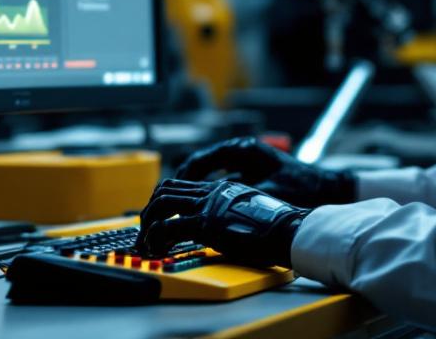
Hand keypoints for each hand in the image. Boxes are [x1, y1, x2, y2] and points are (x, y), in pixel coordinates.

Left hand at [136, 179, 308, 268]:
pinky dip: (156, 238)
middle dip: (149, 210)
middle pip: (166, 190)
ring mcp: (208, 206)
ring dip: (147, 223)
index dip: (164, 200)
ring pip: (161, 203)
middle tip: (145, 230)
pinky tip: (156, 249)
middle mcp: (212, 192)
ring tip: (146, 241)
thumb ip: (232, 213)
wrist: (290, 229)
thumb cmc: (278, 227)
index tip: (157, 217)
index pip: (182, 185)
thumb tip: (223, 227)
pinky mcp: (206, 224)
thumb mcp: (251, 211)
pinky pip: (168, 227)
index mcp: (222, 188)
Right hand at [175, 136, 356, 207]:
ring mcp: (244, 160)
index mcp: (243, 149)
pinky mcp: (249, 171)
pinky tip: (201, 208)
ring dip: (194, 187)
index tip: (171, 192)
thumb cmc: (302, 187)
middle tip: (167, 201)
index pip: (202, 159)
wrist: (326, 187)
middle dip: (184, 183)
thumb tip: (214, 205)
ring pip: (208, 171)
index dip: (184, 177)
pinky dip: (208, 190)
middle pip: (201, 164)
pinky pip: (220, 178)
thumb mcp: (269, 192)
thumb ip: (241, 196)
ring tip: (179, 206)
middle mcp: (241, 151)